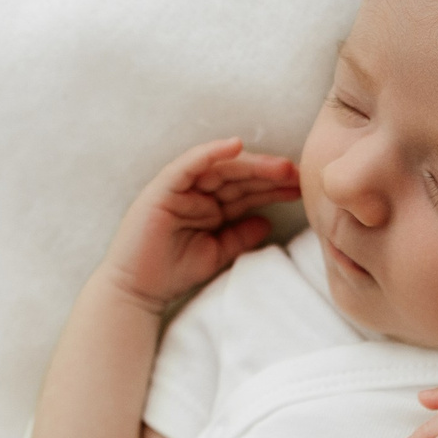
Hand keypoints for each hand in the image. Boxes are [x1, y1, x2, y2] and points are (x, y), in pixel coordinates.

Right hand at [103, 137, 300, 311]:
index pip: (246, 191)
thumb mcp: (217, 253)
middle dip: (268, 174)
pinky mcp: (163, 189)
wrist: (137, 291)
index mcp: (210, 206)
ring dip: (250, 164)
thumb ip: (240, 236)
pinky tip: (234, 146)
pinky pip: (188, 165)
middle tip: (298, 172)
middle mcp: (196, 192)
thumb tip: (268, 222)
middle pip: (237, 176)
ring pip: (219, 168)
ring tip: (280, 166)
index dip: (272, 187)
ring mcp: (179, 188)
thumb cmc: (173, 273)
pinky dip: (210, 153)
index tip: (300, 188)